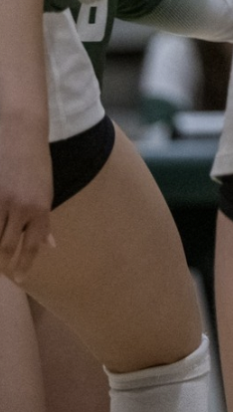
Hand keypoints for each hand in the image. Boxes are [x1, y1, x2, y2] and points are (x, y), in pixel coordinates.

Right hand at [0, 117, 52, 281]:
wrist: (22, 132)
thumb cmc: (35, 163)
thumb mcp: (46, 191)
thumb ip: (43, 221)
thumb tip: (50, 246)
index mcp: (41, 207)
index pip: (31, 246)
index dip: (24, 265)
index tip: (21, 279)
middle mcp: (22, 207)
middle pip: (7, 246)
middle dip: (4, 261)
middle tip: (4, 269)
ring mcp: (2, 200)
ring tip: (0, 254)